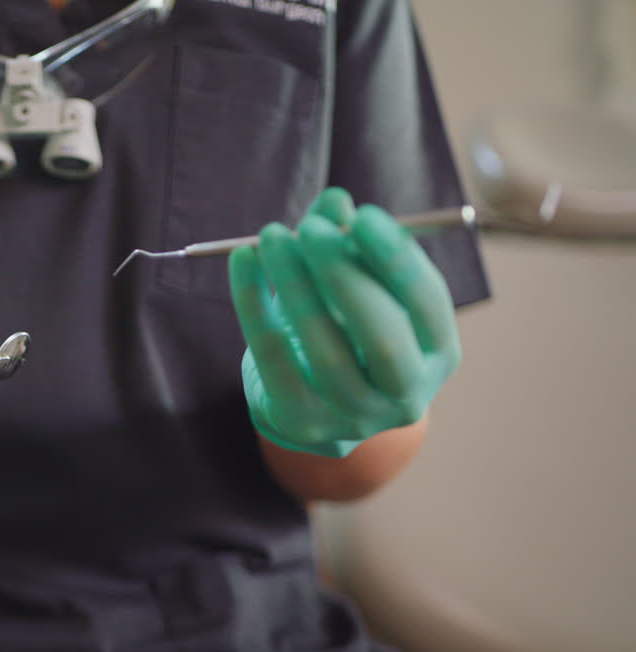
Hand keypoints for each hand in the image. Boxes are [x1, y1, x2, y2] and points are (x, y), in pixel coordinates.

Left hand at [228, 188, 461, 457]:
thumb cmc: (343, 328)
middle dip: (345, 276)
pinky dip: (254, 303)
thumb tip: (334, 203)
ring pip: (324, 351)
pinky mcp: (301, 419)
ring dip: (295, 285)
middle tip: (310, 227)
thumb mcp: (354, 285)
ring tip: (271, 237)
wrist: (307, 401)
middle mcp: (406, 392)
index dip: (396, 259)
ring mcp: (354, 414)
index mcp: (436, 352)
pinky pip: (272, 356)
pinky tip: (243, 260)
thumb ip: (348, 242)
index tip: (362, 215)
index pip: (427, 303)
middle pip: (383, 338)